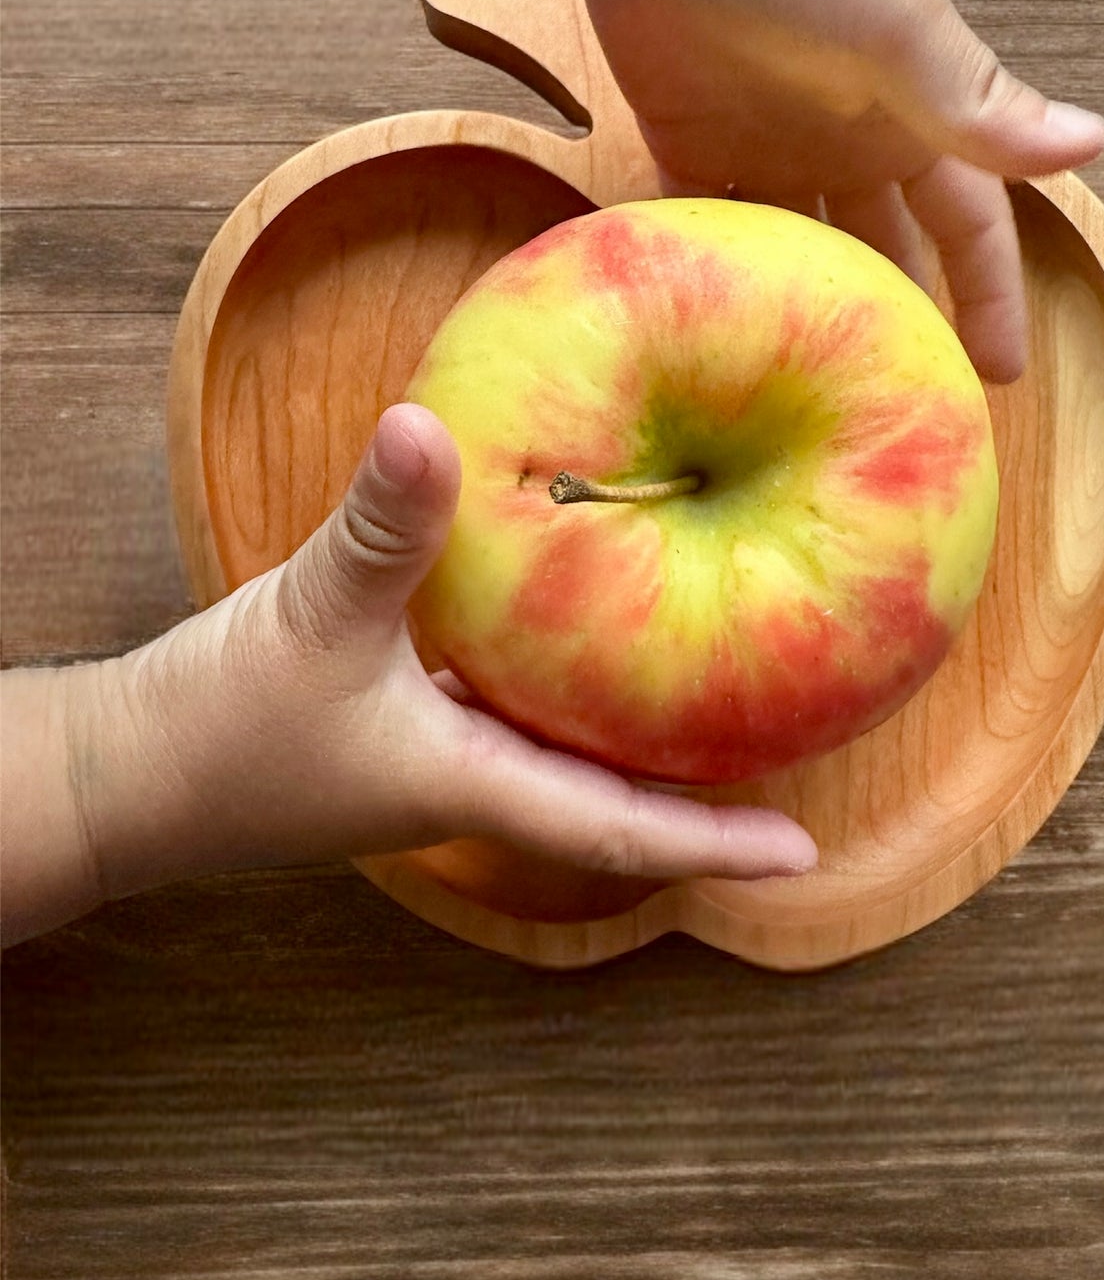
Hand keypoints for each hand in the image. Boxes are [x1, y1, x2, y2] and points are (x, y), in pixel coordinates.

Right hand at [43, 405, 815, 931]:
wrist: (121, 777)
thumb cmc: (214, 732)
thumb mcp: (312, 618)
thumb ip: (381, 526)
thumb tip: (427, 424)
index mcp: (475, 788)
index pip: (625, 834)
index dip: (719, 847)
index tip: (807, 855)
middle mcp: (473, 787)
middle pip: (615, 807)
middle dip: (703, 798)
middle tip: (794, 756)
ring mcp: (437, 765)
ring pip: (565, 760)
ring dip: (638, 743)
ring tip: (719, 698)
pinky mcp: (400, 731)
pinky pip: (509, 715)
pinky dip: (561, 690)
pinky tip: (577, 639)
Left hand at [578, 0, 1103, 382]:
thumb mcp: (903, 33)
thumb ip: (981, 104)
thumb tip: (1095, 143)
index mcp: (914, 122)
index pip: (970, 228)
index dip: (990, 296)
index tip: (1001, 376)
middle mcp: (849, 146)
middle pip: (887, 254)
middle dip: (901, 321)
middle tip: (899, 404)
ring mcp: (768, 150)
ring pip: (800, 254)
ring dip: (808, 310)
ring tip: (806, 392)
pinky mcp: (690, 146)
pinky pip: (709, 227)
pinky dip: (718, 272)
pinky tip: (715, 334)